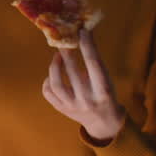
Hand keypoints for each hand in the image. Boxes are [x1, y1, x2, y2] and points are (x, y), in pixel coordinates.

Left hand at [41, 28, 125, 142]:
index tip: (82, 31)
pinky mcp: (63, 110)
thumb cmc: (106, 94)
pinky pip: (48, 93)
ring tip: (57, 56)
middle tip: (64, 41)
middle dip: (67, 53)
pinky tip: (52, 75)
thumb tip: (82, 36)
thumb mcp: (107, 79)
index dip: (87, 45)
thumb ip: (94, 63)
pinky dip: (48, 81)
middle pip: (73, 72)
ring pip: (57, 84)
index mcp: (103, 90)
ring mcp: (73, 106)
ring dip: (55, 66)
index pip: (94, 63)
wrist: (104, 123)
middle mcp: (88, 99)